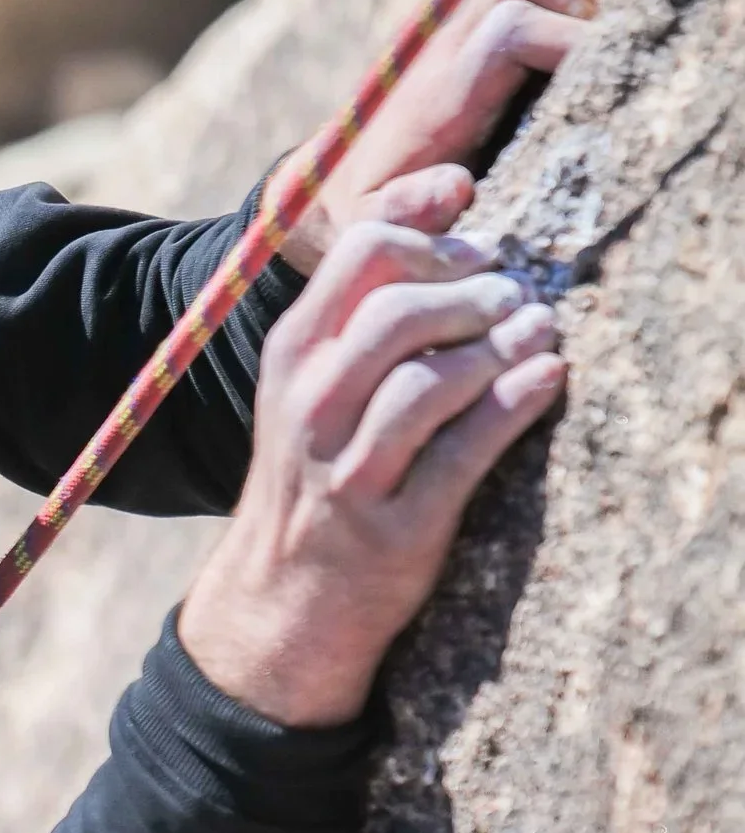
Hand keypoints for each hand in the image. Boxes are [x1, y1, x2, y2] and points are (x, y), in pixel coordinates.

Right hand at [178, 202, 564, 726]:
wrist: (284, 602)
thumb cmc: (317, 476)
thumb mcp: (311, 389)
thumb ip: (360, 317)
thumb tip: (452, 230)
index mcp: (292, 358)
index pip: (361, 253)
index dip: (432, 236)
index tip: (478, 242)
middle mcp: (312, 409)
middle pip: (400, 312)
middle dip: (473, 295)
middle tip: (513, 297)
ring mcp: (351, 471)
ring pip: (433, 381)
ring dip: (501, 347)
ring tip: (540, 331)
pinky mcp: (396, 526)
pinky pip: (466, 451)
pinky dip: (516, 404)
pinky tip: (547, 378)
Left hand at [268, 0, 606, 273]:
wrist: (326, 189)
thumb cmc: (363, 215)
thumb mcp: (374, 227)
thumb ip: (406, 211)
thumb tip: (454, 187)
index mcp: (440, 91)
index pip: (512, 28)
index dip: (569, 41)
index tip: (609, 85)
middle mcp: (453, 47)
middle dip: (585, 3)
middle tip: (618, 57)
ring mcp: (465, 34)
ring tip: (612, 52)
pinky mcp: (476, 37)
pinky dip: (576, 4)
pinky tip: (598, 51)